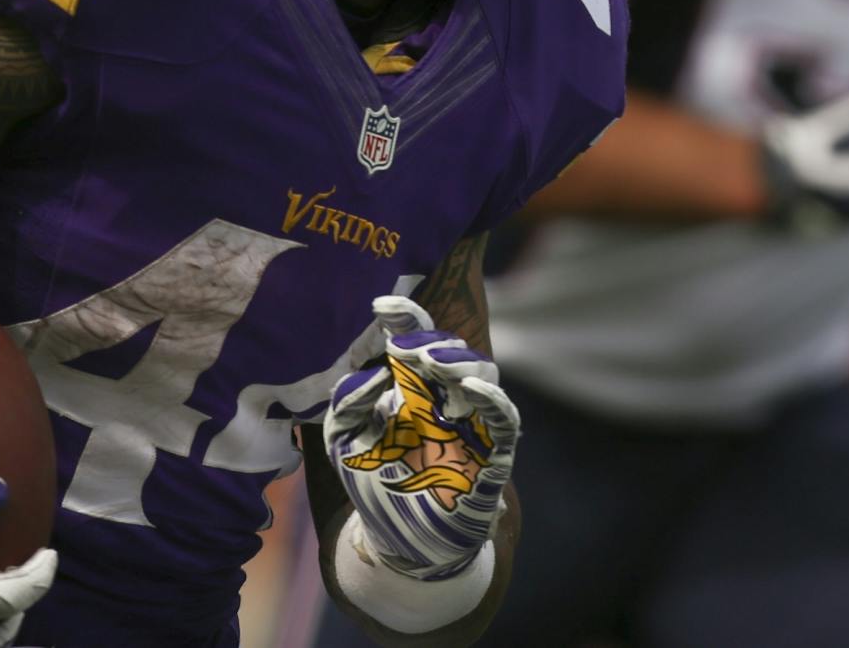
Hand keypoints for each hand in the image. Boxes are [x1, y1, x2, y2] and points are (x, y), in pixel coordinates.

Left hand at [323, 296, 520, 579]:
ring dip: (460, 360)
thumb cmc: (375, 483)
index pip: (415, 340)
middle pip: (452, 349)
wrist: (402, 543)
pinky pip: (504, 416)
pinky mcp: (493, 451)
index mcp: (412, 387)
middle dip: (431, 341)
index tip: (380, 305)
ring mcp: (472, 421)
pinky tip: (470, 388)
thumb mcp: (345, 441)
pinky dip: (492, 397)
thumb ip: (347, 404)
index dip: (404, 318)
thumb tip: (374, 373)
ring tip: (432, 363)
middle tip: (404, 348)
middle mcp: (445, 397)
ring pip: (484, 371)